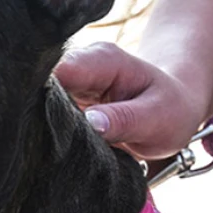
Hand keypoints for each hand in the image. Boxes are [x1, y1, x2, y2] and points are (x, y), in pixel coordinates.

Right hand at [54, 42, 206, 162]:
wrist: (174, 105)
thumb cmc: (170, 108)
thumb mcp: (158, 117)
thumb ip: (124, 120)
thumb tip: (91, 124)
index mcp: (102, 60)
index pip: (58, 71)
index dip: (44, 97)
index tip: (46, 128)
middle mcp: (80, 66)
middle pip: (41, 85)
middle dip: (37, 115)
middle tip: (46, 148)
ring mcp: (71, 84)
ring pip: (40, 102)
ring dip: (40, 127)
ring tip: (50, 151)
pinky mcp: (66, 102)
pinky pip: (48, 115)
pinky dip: (48, 132)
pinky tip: (52, 149)